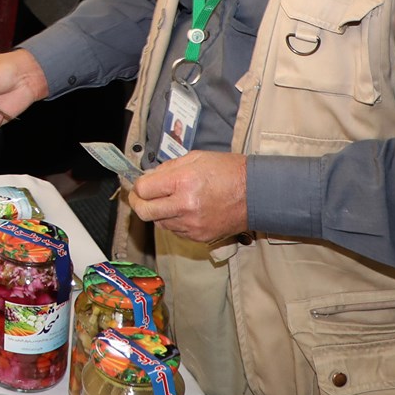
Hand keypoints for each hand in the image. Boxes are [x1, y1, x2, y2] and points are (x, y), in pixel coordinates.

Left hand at [125, 151, 249, 242]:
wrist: (257, 194)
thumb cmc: (229, 172)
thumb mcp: (195, 158)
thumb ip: (168, 168)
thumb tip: (148, 177)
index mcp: (183, 182)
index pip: (143, 190)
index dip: (137, 186)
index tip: (139, 184)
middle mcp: (185, 206)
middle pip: (144, 212)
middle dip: (138, 203)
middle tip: (140, 196)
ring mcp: (192, 225)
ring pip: (159, 223)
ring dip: (157, 212)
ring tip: (169, 200)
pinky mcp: (199, 237)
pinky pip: (175, 231)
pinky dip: (173, 221)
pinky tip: (184, 210)